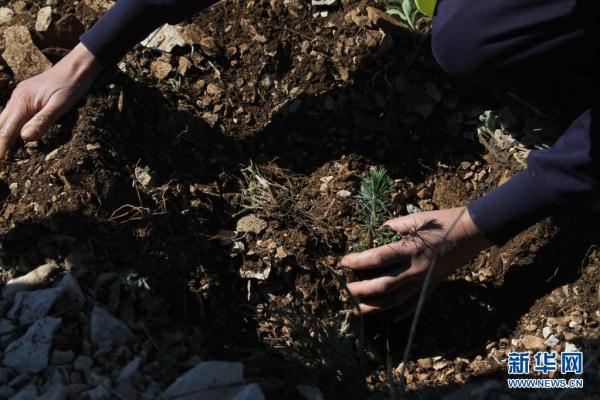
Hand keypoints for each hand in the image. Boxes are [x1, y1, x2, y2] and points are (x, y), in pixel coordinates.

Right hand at [0, 43, 100, 158]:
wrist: (77, 67)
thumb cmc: (71, 86)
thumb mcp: (61, 105)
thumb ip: (43, 121)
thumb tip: (25, 138)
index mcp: (23, 103)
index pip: (7, 130)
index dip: (1, 147)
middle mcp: (17, 98)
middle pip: (1, 125)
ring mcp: (20, 96)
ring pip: (4, 118)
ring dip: (1, 134)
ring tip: (1, 150)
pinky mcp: (26, 95)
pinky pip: (12, 112)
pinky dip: (8, 124)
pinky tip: (10, 131)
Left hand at [341, 207, 491, 317]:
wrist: (471, 232)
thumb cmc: (441, 221)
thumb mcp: (415, 218)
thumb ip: (393, 226)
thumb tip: (375, 233)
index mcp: (410, 249)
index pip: (378, 258)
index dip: (358, 261)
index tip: (343, 262)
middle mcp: (416, 269)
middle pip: (383, 285)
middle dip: (361, 290)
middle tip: (345, 290)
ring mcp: (424, 282)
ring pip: (396, 301)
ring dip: (375, 306)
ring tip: (358, 308)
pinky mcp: (431, 287)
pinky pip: (414, 305)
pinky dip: (400, 313)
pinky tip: (388, 316)